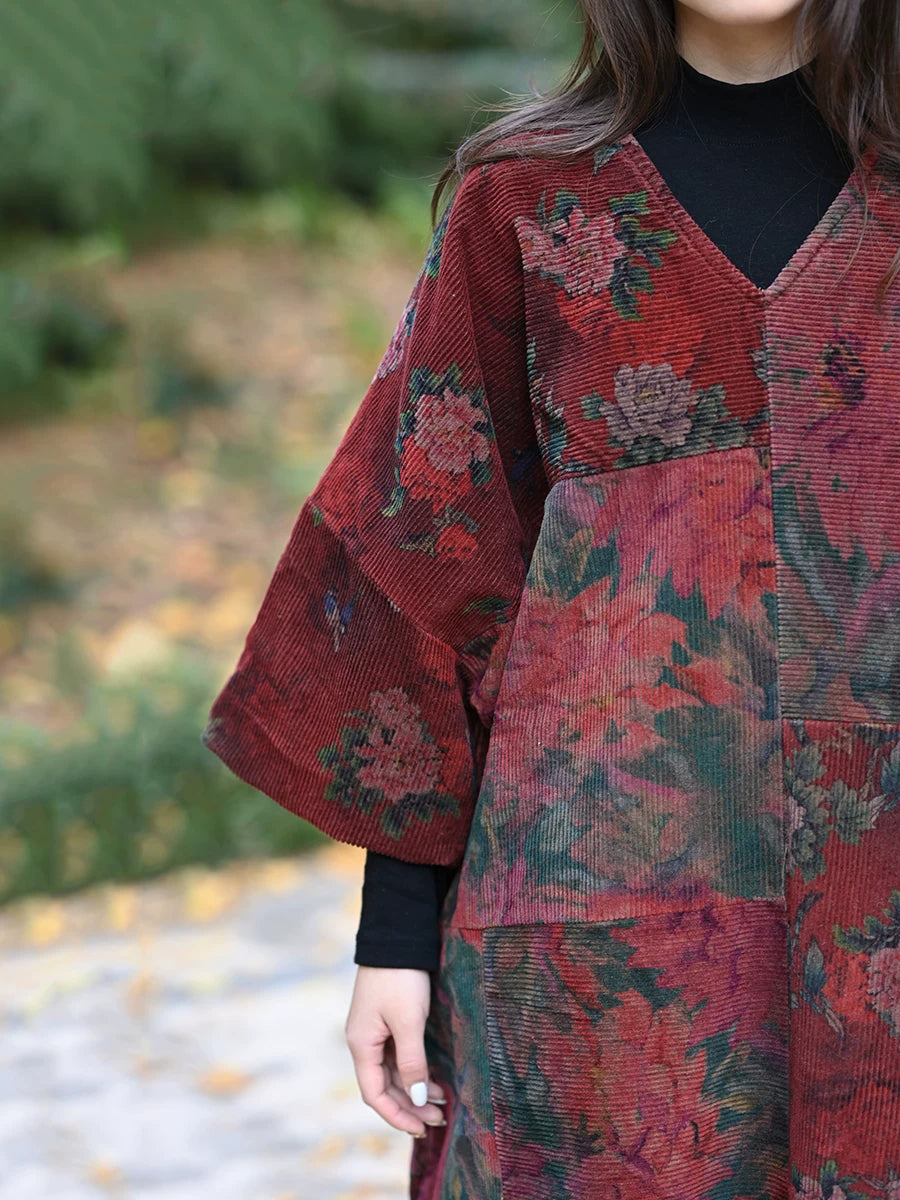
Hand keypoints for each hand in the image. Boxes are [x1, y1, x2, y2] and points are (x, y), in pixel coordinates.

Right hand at [345, 965, 447, 1136]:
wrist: (397, 937)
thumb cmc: (400, 978)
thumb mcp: (409, 1022)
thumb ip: (412, 1063)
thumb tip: (415, 1100)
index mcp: (361, 1045)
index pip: (374, 1094)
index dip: (396, 1116)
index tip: (421, 1129)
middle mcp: (364, 1042)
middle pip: (384, 1087)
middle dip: (410, 1107)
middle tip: (439, 1119)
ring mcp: (375, 1032)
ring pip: (393, 1073)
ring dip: (414, 1092)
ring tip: (442, 1104)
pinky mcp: (387, 1022)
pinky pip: (398, 1057)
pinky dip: (415, 1072)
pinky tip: (434, 1081)